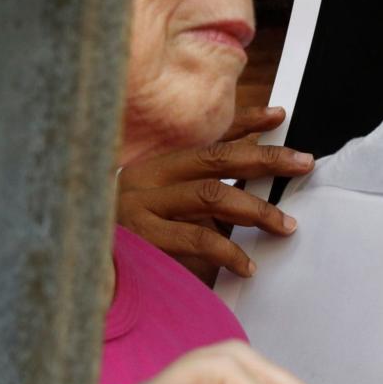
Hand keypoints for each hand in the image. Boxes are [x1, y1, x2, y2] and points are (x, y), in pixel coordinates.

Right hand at [118, 107, 313, 283]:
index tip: (279, 115)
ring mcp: (144, 207)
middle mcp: (150, 179)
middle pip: (216, 159)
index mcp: (157, 166)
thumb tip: (254, 185)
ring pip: (211, 195)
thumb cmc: (130, 240)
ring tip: (284, 224)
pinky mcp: (144, 240)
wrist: (78, 268)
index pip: (206, 138)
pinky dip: (228, 251)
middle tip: (303, 163)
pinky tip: (247, 264)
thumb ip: (203, 195)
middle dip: (266, 159)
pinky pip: (196, 239)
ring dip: (255, 208)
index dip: (245, 123)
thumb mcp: (167, 209)